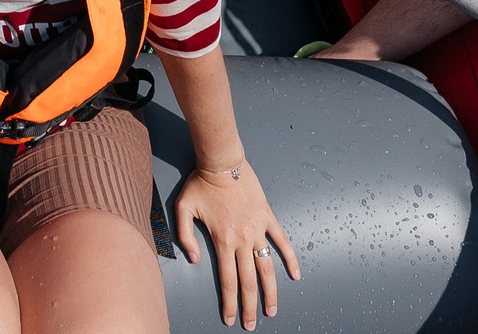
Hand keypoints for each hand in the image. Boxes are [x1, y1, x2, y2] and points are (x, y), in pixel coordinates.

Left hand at [173, 161, 298, 329]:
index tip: (230, 319)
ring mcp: (258, 229)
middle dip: (250, 306)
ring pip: (267, 267)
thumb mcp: (182, 209)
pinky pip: (282, 241)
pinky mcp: (268, 217)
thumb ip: (185, 237)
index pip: (228, 281)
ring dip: (271, 291)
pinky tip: (295, 275)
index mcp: (222, 240)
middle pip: (248, 281)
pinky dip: (290, 258)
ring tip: (272, 310)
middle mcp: (242, 239)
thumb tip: (194, 260)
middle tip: (250, 324)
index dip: (230, 303)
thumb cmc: (200, 183)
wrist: (222, 161)